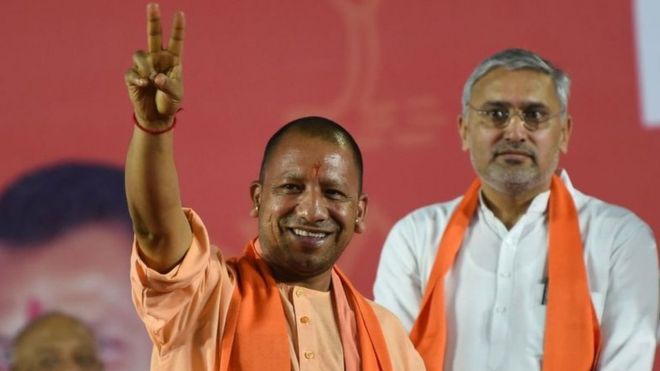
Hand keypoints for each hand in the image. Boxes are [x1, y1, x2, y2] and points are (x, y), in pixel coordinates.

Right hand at [125, 3, 184, 127]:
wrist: (157, 117)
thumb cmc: (169, 103)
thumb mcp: (176, 96)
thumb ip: (169, 86)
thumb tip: (156, 77)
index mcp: (172, 61)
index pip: (175, 41)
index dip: (177, 28)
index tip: (180, 14)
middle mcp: (157, 59)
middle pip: (153, 35)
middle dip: (153, 20)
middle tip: (153, 5)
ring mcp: (144, 66)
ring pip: (139, 54)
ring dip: (145, 66)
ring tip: (152, 79)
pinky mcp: (132, 76)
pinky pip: (132, 71)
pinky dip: (138, 78)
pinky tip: (145, 84)